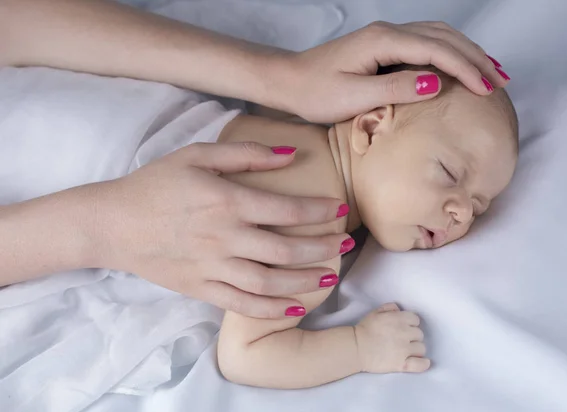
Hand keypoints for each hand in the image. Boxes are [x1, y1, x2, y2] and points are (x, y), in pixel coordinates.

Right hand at [94, 142, 348, 318]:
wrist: (112, 223)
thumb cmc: (156, 184)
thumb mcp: (197, 155)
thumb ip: (245, 153)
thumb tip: (289, 154)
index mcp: (226, 201)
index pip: (286, 209)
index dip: (320, 210)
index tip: (341, 209)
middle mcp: (224, 238)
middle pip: (285, 249)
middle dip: (323, 248)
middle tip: (346, 245)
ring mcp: (212, 268)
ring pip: (269, 282)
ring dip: (304, 282)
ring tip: (329, 277)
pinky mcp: (200, 288)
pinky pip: (241, 304)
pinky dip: (270, 309)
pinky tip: (293, 307)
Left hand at [283, 21, 509, 122]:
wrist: (290, 81)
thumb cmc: (316, 93)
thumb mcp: (354, 97)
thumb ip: (395, 89)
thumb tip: (435, 84)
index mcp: (383, 41)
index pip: (437, 50)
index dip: (466, 69)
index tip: (488, 89)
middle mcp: (388, 32)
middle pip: (444, 38)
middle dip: (475, 59)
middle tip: (501, 82)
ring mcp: (386, 37)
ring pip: (438, 36)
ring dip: (466, 53)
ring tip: (491, 73)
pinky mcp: (383, 46)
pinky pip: (425, 44)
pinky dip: (448, 53)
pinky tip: (457, 67)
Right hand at [355, 303, 429, 372]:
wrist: (356, 348)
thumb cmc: (364, 329)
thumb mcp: (375, 312)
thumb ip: (389, 307)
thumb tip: (399, 309)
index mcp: (399, 319)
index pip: (416, 320)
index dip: (411, 324)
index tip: (404, 328)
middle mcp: (405, 333)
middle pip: (419, 334)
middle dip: (413, 336)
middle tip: (403, 340)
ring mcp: (404, 349)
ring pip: (421, 348)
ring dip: (416, 349)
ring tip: (407, 351)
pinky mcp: (402, 364)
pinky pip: (420, 364)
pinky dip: (423, 363)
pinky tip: (422, 362)